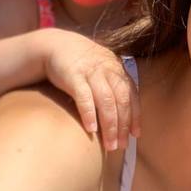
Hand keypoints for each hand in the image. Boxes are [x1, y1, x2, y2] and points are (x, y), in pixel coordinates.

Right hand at [42, 29, 139, 149]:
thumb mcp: (101, 71)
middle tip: (121, 145)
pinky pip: (84, 97)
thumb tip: (122, 117)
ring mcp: (91, 71)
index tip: (135, 135)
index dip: (135, 116)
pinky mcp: (74, 75)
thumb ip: (112, 88)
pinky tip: (91, 130)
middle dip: (123, 125)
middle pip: (121, 100)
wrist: (54, 45)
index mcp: (117, 69)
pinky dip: (90, 114)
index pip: (131, 95)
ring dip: (109, 125)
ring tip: (109, 144)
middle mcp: (108, 69)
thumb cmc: (81, 65)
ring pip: (106, 100)